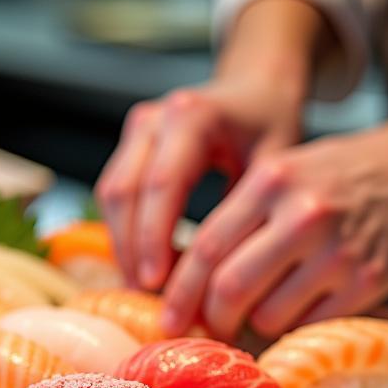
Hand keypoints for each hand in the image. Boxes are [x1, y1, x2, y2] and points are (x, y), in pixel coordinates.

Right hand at [96, 74, 303, 291]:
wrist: (255, 89)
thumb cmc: (271, 124)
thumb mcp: (275, 165)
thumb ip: (248, 211)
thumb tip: (226, 278)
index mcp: (191, 117)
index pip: (161, 184)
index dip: (153, 238)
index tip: (158, 283)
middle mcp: (154, 119)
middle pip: (124, 192)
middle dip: (132, 251)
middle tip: (147, 298)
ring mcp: (137, 131)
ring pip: (112, 196)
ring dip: (124, 246)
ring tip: (145, 291)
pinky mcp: (130, 146)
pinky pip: (117, 195)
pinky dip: (127, 233)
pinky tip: (146, 267)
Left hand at [161, 80, 387, 339]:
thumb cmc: (347, 173)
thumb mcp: (290, 170)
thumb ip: (245, 213)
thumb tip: (193, 275)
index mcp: (272, 179)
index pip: (207, 247)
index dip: (181, 290)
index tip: (168, 316)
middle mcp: (302, 214)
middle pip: (229, 287)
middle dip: (210, 320)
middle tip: (207, 331)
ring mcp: (338, 251)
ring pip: (268, 315)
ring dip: (255, 327)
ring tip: (260, 318)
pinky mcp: (369, 282)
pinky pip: (311, 325)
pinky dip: (295, 330)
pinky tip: (299, 315)